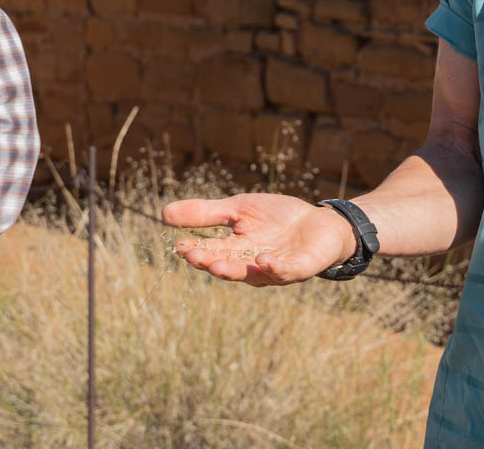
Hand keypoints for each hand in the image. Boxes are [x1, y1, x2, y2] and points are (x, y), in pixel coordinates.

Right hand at [162, 193, 356, 285]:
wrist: (321, 222)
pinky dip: (274, 269)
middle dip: (210, 262)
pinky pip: (286, 272)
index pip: (211, 252)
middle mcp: (252, 265)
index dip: (195, 250)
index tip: (177, 245)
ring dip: (234, 271)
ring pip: (252, 274)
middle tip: (192, 256)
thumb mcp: (238, 208)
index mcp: (236, 250)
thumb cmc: (279, 217)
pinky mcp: (300, 268)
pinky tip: (264, 261)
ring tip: (217, 265)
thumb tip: (163, 213)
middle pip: (227, 266)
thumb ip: (206, 213)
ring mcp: (275, 269)